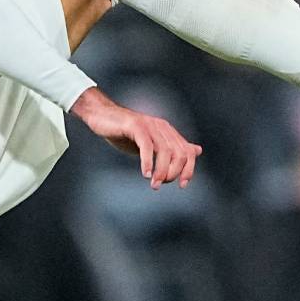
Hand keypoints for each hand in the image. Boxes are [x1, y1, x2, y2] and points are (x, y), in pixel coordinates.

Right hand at [71, 87, 201, 189]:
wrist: (102, 116)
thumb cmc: (126, 132)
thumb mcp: (153, 143)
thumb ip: (173, 148)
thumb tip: (197, 150)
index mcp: (168, 132)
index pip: (187, 152)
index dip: (188, 169)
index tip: (182, 185)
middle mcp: (162, 127)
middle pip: (179, 153)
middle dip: (173, 173)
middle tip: (160, 184)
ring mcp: (149, 125)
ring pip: (165, 151)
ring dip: (161, 171)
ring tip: (154, 184)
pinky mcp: (135, 126)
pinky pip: (147, 145)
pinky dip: (148, 161)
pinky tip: (145, 174)